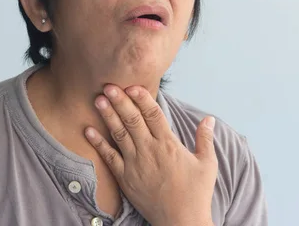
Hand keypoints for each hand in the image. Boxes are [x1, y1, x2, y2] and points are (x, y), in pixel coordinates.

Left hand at [84, 85, 216, 225]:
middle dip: (120, 101)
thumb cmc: (196, 193)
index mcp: (169, 145)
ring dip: (108, 116)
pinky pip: (109, 157)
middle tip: (110, 85)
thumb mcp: (207, 163)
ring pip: (119, 134)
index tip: (133, 85)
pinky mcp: (125, 178)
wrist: (181, 221)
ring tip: (99, 99)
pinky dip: (98, 143)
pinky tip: (89, 130)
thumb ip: (205, 138)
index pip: (154, 115)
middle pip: (133, 120)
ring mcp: (135, 164)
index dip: (143, 98)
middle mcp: (150, 151)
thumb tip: (209, 118)